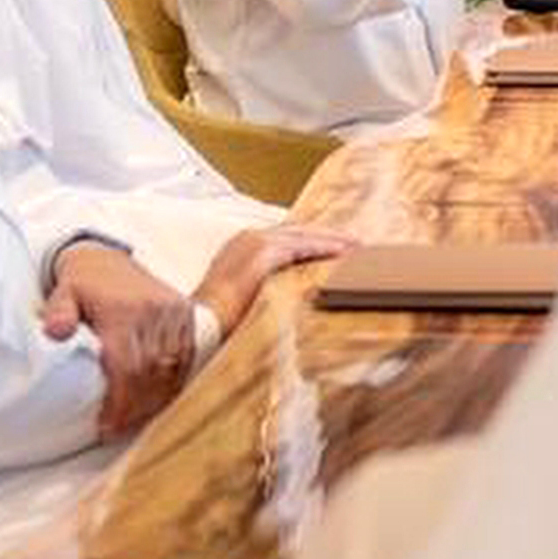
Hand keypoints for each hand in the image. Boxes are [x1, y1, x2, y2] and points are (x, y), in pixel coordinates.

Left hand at [41, 244, 200, 439]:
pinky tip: (157, 398)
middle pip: (151, 373)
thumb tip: (55, 332)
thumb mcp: (62, 293)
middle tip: (118, 428)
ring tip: (135, 418)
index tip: (108, 425)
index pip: (127, 367)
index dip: (120, 402)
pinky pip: (186, 356)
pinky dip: (174, 381)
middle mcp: (154, 311)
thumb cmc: (80, 284)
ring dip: (155, 398)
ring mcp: (174, 312)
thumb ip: (59, 313)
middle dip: (135, 406)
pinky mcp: (187, 314)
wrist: (105, 258)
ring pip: (171, 368)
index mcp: (123, 311)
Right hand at [194, 222, 354, 344]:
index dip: (311, 242)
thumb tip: (286, 299)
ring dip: (332, 241)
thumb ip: (263, 290)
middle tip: (354, 243)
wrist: (200, 327)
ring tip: (357, 247)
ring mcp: (254, 242)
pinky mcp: (264, 252)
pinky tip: (346, 253)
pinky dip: (327, 248)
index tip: (333, 248)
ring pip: (304, 235)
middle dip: (326, 237)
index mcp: (240, 248)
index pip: (284, 239)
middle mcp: (247, 238)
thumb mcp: (242, 299)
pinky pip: (304, 246)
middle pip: (297, 231)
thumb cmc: (217, 322)